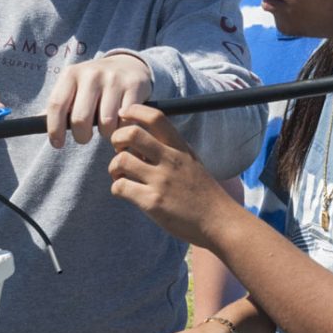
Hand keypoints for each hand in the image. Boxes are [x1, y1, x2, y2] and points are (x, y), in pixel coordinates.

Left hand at [45, 54, 151, 147]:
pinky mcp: (134, 87)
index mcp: (71, 74)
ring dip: (105, 134)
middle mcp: (91, 74)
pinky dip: (122, 129)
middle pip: (80, 119)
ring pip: (105, 123)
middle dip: (81, 136)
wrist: (127, 65)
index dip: (54, 129)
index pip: (56, 105)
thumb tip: (33, 123)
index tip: (57, 144)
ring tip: (105, 128)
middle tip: (84, 137)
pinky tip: (121, 125)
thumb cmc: (93, 84)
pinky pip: (125, 120)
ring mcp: (114, 80)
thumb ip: (58, 105)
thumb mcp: (73, 86)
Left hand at [108, 104, 233, 246]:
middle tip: (119, 150)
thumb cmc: (201, 191)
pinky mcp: (152, 202)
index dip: (134, 111)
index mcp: (179, 147)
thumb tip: (138, 140)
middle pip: (131, 134)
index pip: (155, 117)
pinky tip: (126, 191)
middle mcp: (170, 160)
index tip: (124, 115)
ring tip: (121, 175)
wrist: (218, 220)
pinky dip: (117, 188)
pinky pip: (121, 187)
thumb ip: (169, 148)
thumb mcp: (190, 160)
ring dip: (113, 168)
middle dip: (116, 139)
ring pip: (120, 161)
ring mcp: (161, 181)